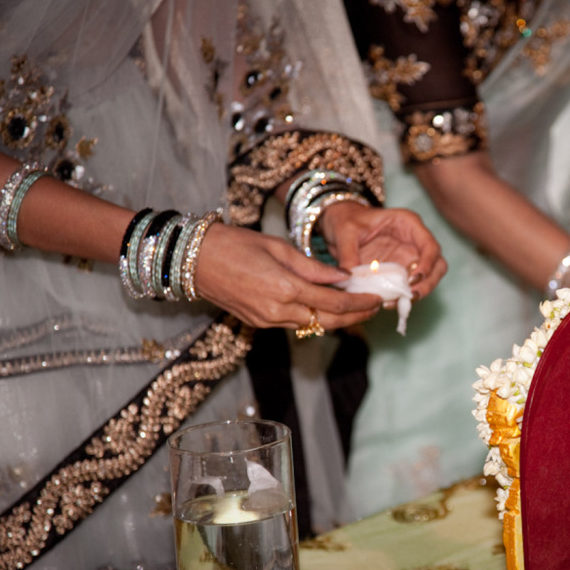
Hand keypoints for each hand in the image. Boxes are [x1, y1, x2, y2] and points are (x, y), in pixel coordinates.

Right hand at [194, 223, 382, 329]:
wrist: (192, 260)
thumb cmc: (234, 244)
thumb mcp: (279, 248)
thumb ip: (314, 267)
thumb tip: (343, 278)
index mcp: (286, 289)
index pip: (335, 303)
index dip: (360, 303)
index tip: (377, 299)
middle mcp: (278, 311)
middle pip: (328, 321)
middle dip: (355, 317)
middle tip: (375, 309)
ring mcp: (266, 320)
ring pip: (311, 325)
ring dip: (336, 318)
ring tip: (356, 306)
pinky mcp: (258, 323)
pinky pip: (294, 323)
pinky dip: (313, 316)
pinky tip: (325, 306)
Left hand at [320, 203, 446, 299]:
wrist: (338, 226)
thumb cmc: (346, 220)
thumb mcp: (345, 231)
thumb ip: (347, 253)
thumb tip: (349, 278)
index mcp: (408, 224)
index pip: (430, 245)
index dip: (427, 264)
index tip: (413, 280)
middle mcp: (414, 242)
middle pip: (437, 265)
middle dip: (428, 283)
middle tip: (409, 295)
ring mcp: (408, 259)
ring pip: (427, 280)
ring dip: (416, 294)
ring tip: (395, 303)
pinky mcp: (399, 273)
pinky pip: (408, 288)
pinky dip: (401, 298)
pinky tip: (386, 303)